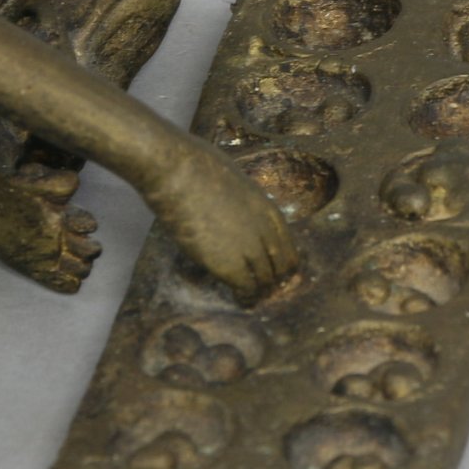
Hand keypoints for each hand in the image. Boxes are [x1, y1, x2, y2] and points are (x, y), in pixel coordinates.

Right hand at [152, 143, 300, 301]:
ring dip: (258, 292)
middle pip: (280, 269)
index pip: (288, 249)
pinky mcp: (230, 264)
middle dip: (272, 281)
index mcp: (269, 211)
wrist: (179, 171)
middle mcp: (267, 232)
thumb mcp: (234, 184)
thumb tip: (232, 213)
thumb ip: (241, 205)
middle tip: (260, 290)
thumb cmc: (196, 168)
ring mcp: (250, 249)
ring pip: (265, 282)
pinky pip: (245, 289)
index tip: (271, 272)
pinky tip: (238, 299)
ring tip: (249, 299)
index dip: (280, 264)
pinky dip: (244, 297)